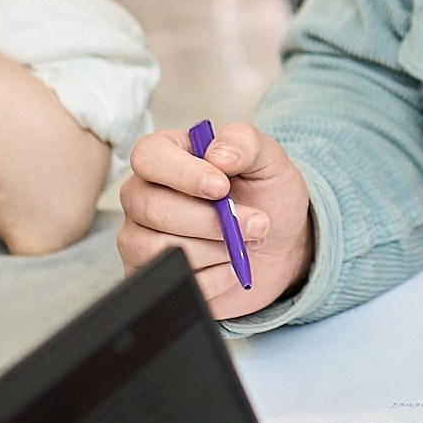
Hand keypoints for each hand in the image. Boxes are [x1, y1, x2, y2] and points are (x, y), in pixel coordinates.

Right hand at [118, 121, 311, 318]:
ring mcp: (141, 238)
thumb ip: (245, 142)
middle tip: (255, 223)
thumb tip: (217, 153)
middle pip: (153, 209)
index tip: (221, 187)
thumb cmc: (266, 196)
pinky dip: (214, 277)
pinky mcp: (153, 275)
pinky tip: (230, 266)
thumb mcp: (268, 160)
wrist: (280, 246)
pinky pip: (173, 280)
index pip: (148, 157)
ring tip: (242, 244)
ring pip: (160, 248)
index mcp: (166, 156)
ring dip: (215, 249)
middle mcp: (144, 195)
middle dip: (210, 221)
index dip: (182, 173)